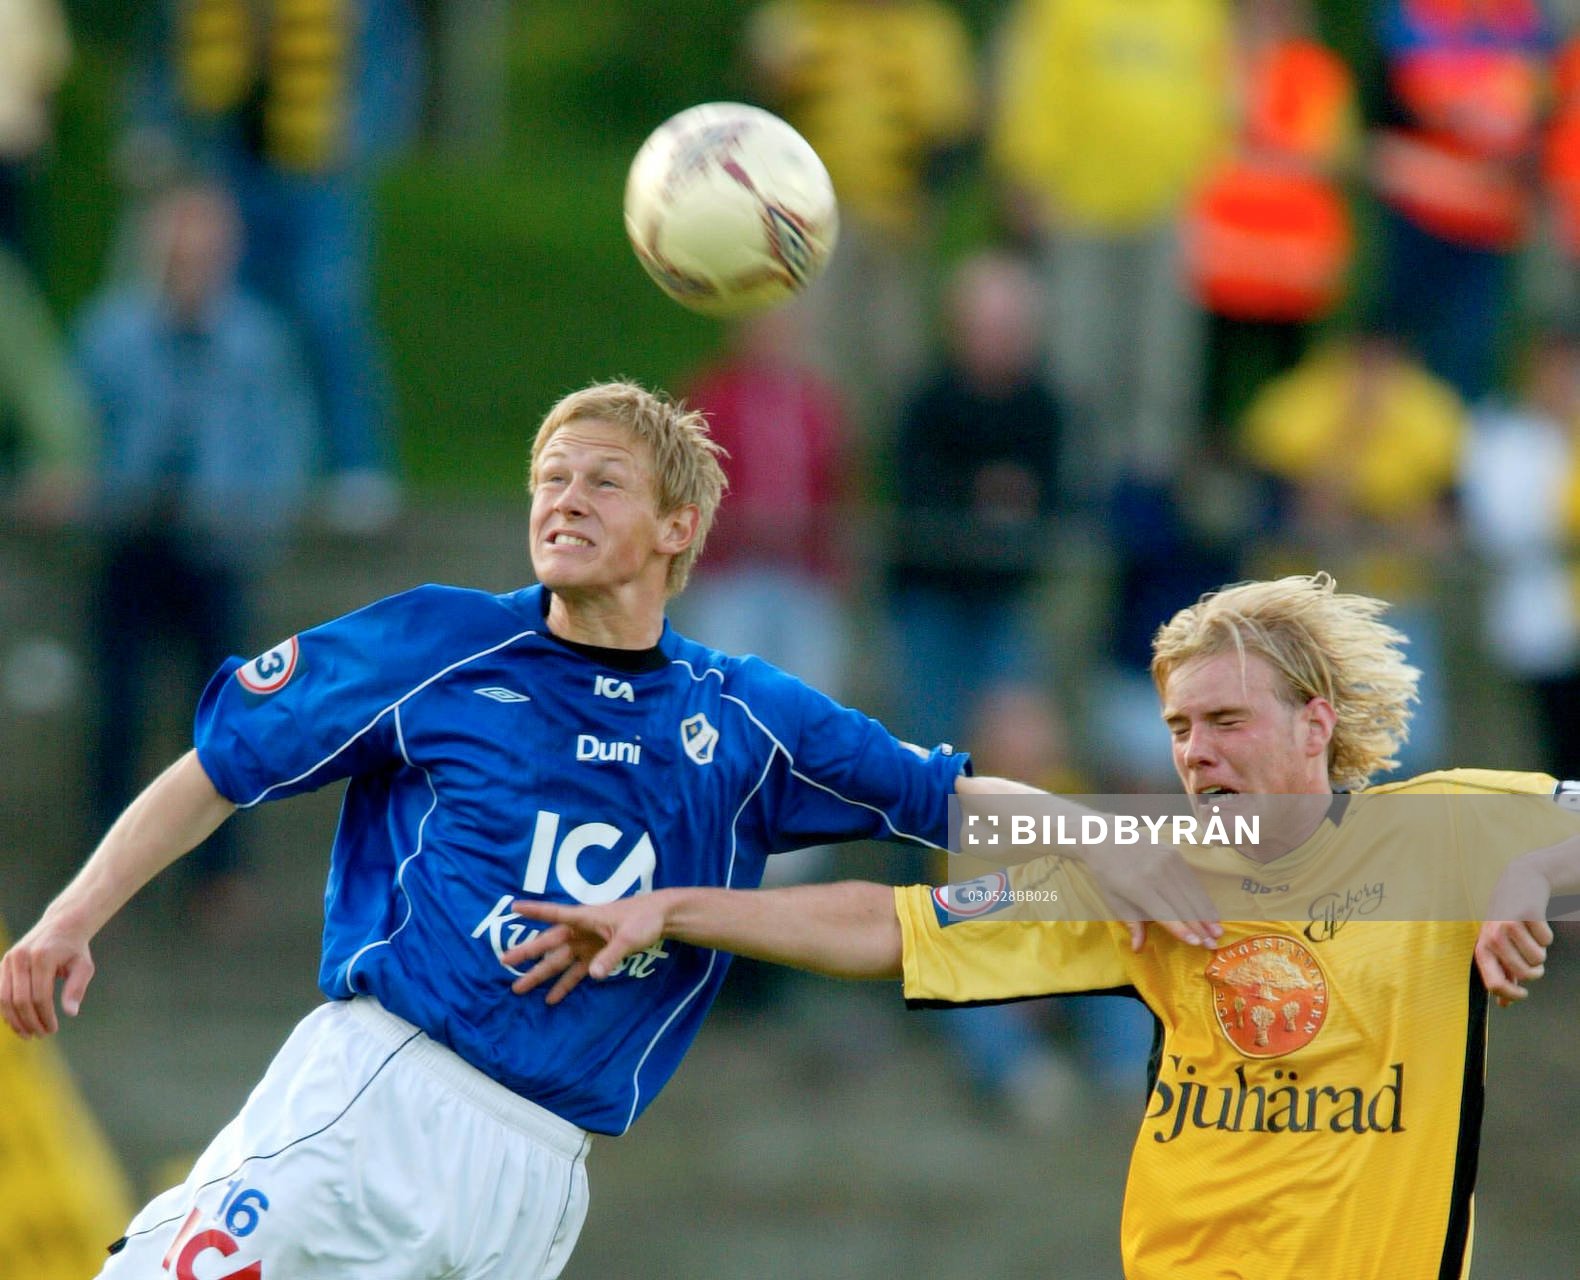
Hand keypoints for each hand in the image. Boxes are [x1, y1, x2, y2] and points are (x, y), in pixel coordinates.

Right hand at [0, 913, 94, 1037]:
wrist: (61, 925)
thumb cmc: (75, 949)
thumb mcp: (84, 966)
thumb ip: (76, 988)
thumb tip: (71, 1013)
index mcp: (42, 957)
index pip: (40, 996)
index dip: (45, 1016)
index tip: (53, 1029)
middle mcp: (21, 957)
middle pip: (20, 1000)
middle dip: (30, 1022)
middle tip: (41, 1034)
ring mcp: (9, 960)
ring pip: (4, 999)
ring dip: (15, 1020)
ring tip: (28, 1034)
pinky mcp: (3, 963)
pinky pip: (0, 992)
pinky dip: (6, 1010)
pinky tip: (17, 1023)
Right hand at [504, 896, 668, 1004]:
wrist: (661, 918)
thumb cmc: (643, 919)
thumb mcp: (629, 938)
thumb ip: (610, 955)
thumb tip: (592, 975)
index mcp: (585, 918)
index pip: (555, 914)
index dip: (535, 911)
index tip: (514, 906)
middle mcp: (580, 931)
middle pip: (549, 943)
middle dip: (527, 952)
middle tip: (504, 961)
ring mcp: (587, 944)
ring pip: (558, 960)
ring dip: (541, 974)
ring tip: (519, 987)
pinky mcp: (596, 956)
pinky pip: (575, 972)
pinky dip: (564, 985)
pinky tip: (551, 998)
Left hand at [1083, 843, 1221, 951]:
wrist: (1106, 837)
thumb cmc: (1107, 874)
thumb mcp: (1114, 900)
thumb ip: (1131, 923)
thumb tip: (1138, 949)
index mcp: (1138, 887)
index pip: (1165, 912)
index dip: (1182, 929)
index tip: (1197, 944)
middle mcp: (1156, 873)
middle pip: (1183, 904)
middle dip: (1200, 927)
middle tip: (1213, 945)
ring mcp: (1168, 861)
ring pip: (1192, 893)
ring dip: (1207, 914)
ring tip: (1218, 933)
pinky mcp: (1176, 854)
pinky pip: (1193, 880)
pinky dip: (1203, 898)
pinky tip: (1212, 912)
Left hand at [1479, 856, 1555, 1006]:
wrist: (1518, 884)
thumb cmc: (1506, 921)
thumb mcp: (1497, 946)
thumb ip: (1502, 974)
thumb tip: (1504, 1004)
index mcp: (1482, 949)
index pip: (1493, 984)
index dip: (1512, 994)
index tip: (1523, 995)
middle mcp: (1491, 938)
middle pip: (1524, 974)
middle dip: (1535, 971)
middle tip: (1533, 959)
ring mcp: (1508, 925)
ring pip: (1538, 959)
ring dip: (1540, 952)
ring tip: (1530, 938)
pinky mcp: (1526, 914)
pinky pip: (1546, 940)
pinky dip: (1546, 935)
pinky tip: (1535, 923)